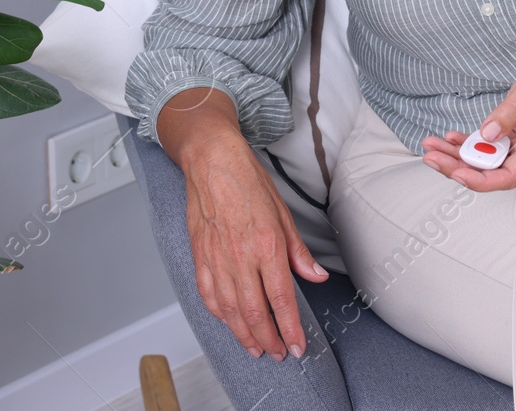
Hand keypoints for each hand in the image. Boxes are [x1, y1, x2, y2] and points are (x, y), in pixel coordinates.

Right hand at [181, 129, 329, 360]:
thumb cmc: (247, 181)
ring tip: (257, 349)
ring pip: (230, 311)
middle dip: (269, 340)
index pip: (282, 299)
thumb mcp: (283, 213)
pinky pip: (209, 295)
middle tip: (279, 354)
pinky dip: (220, 315)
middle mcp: (241, 257)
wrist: (211, 162)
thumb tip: (316, 275)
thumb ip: (298, 251)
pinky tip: (229, 323)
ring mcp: (217, 259)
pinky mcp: (200, 256)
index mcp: (266, 245)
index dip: (290, 328)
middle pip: (255, 312)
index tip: (298, 346)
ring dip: (244, 335)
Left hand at [419, 47, 515, 191]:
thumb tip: (487, 133)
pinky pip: (483, 150)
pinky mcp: (509, 140)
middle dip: (457, 167)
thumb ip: (511, 110)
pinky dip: (463, 146)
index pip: (509, 176)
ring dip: (455, 157)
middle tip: (431, 156)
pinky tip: (448, 138)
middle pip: (490, 173)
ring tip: (431, 146)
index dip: (481, 180)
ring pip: (482, 163)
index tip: (457, 173)